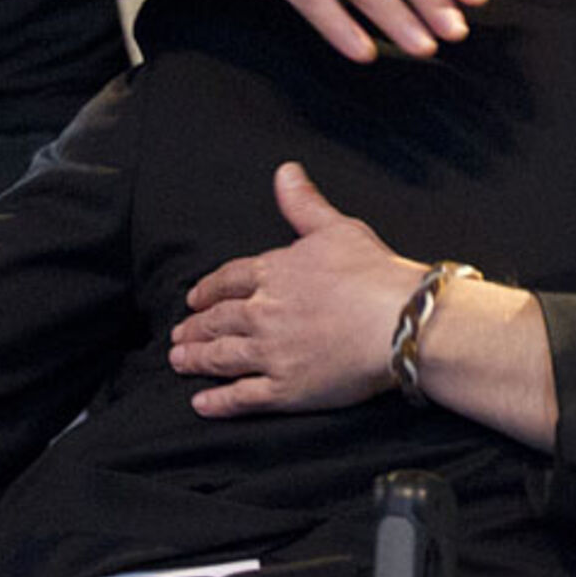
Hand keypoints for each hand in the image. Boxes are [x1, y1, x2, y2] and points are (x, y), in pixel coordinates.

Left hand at [170, 163, 426, 416]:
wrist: (396, 321)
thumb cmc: (373, 273)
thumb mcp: (337, 228)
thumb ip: (304, 204)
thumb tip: (285, 173)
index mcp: (274, 273)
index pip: (228, 280)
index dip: (208, 290)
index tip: (195, 298)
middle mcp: (263, 313)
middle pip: (218, 319)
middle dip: (194, 327)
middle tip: (178, 335)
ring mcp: (270, 353)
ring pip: (221, 356)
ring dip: (196, 359)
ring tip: (180, 361)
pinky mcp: (284, 389)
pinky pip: (241, 397)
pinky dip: (218, 402)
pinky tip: (201, 404)